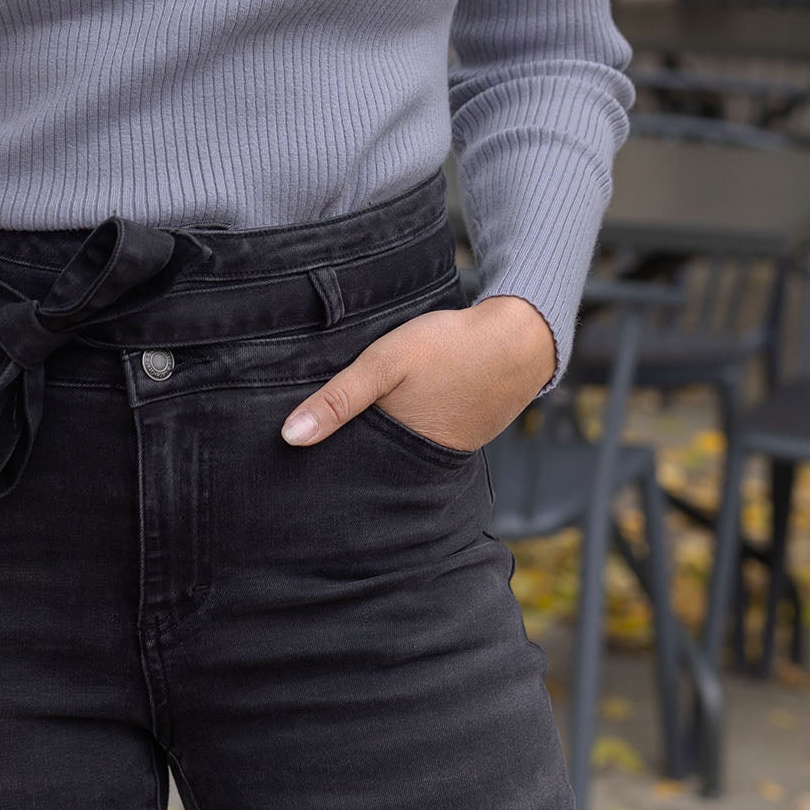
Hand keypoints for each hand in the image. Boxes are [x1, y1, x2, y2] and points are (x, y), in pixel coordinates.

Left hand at [279, 294, 556, 450]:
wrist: (521, 338)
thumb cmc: (449, 347)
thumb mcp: (383, 363)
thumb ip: (338, 399)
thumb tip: (289, 437)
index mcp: (398, 454)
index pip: (347, 471)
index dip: (321, 464)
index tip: (292, 460)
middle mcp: (421, 463)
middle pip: (369, 465)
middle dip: (345, 455)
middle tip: (312, 443)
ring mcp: (444, 452)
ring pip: (393, 452)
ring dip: (375, 440)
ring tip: (347, 426)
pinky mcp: (460, 436)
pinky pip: (418, 439)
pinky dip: (403, 428)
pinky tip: (394, 411)